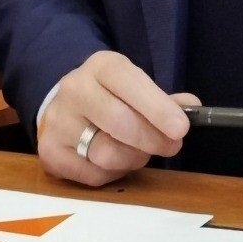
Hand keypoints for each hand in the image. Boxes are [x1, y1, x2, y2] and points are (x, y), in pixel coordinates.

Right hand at [36, 51, 198, 186]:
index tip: (181, 128)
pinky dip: (114, 173)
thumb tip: (192, 108)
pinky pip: (93, 175)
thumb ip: (164, 99)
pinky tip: (116, 160)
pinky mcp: (50, 152)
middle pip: (119, 122)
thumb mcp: (135, 86)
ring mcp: (58, 122)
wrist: (64, 104)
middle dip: (152, 139)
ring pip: (107, 153)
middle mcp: (74, 89)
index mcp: (101, 66)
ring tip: (140, 151)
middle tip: (172, 146)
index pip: (129, 83)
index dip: (157, 107)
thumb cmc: (111, 95)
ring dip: (134, 158)